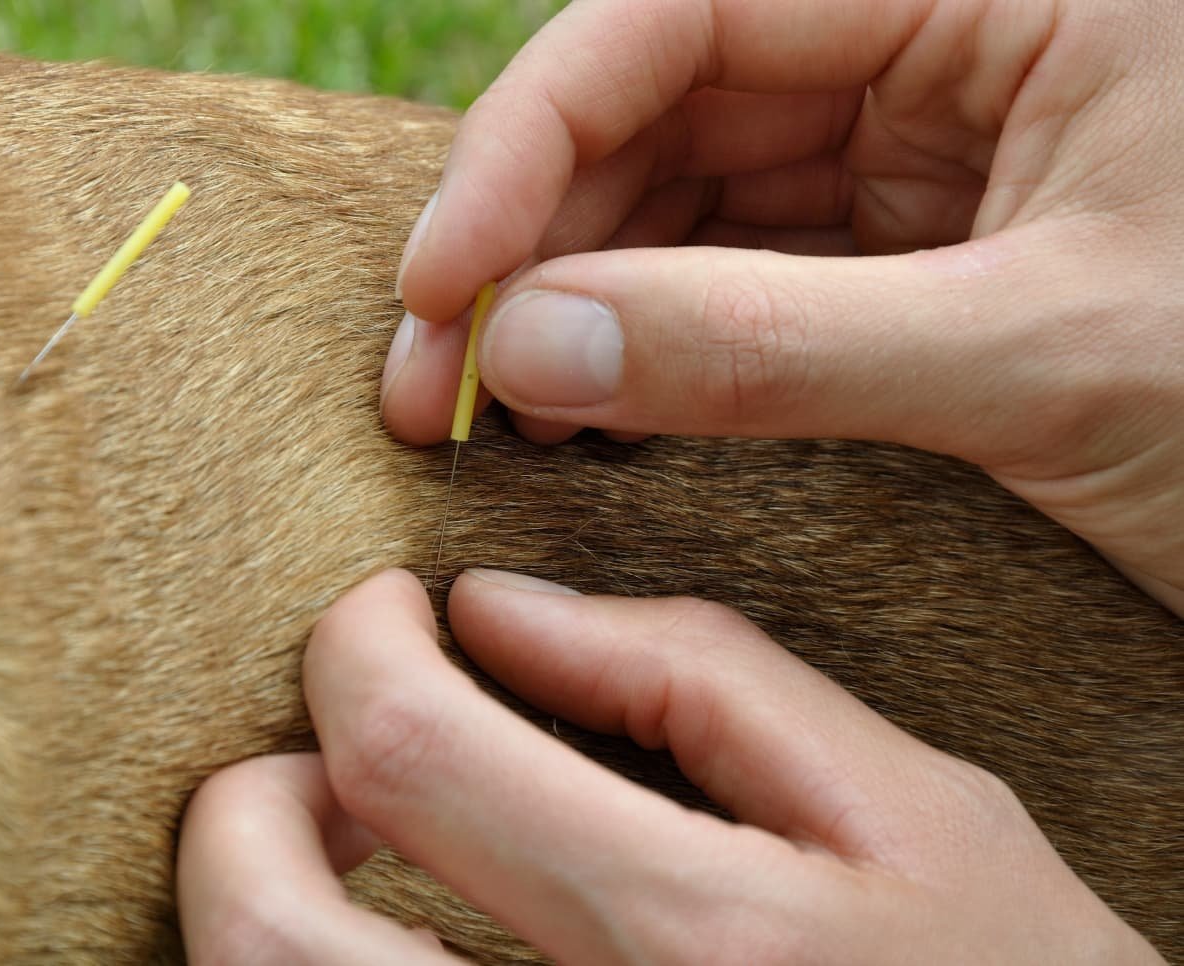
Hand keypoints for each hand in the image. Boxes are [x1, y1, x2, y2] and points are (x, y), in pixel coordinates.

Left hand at [179, 569, 1162, 962]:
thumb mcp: (915, 810)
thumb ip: (698, 680)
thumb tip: (499, 613)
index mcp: (698, 942)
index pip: (410, 756)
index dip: (356, 648)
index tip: (383, 610)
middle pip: (272, 941)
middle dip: (251, 808)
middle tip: (331, 746)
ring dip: (261, 902)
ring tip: (357, 838)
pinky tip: (388, 936)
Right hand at [380, 0, 1183, 615]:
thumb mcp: (1048, 360)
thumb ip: (773, 345)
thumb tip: (530, 346)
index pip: (688, 12)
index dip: (533, 141)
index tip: (439, 283)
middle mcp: (948, 35)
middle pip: (663, 104)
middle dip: (531, 243)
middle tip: (428, 388)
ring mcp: (926, 144)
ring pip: (686, 195)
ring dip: (574, 302)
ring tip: (492, 421)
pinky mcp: (919, 245)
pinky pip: (743, 272)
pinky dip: (654, 345)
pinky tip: (591, 417)